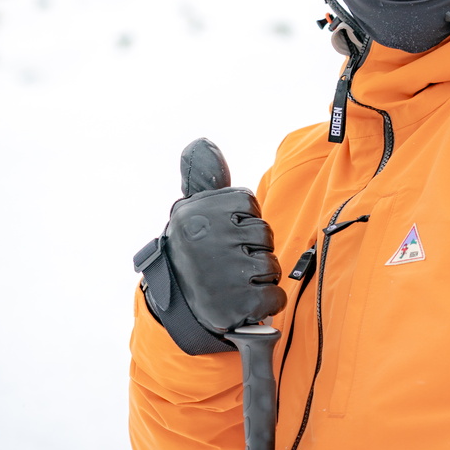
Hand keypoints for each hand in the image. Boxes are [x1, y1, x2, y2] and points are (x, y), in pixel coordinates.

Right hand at [134, 139, 285, 353]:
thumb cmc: (192, 252)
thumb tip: (201, 142)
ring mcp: (222, 273)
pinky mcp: (235, 305)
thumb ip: (204, 176)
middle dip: (254, 249)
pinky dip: (267, 302)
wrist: (174, 307)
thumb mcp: (191, 211)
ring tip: (236, 281)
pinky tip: (245, 300)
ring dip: (260, 276)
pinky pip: (275, 296)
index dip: (242, 221)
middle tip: (230, 261)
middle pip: (263, 233)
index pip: (248, 204)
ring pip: (271, 264)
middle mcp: (208, 239)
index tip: (223, 235)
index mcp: (199, 212)